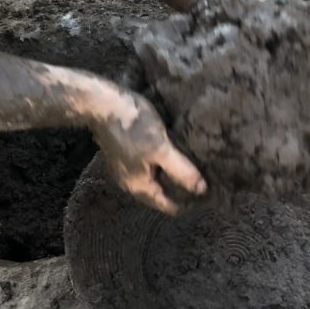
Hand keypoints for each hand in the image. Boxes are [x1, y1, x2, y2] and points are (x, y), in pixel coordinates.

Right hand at [91, 90, 205, 215]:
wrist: (101, 103)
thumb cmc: (132, 125)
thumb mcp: (161, 148)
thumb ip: (181, 171)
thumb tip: (202, 190)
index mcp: (138, 186)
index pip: (167, 206)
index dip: (188, 202)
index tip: (208, 194)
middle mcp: (128, 182)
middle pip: (159, 193)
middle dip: (179, 189)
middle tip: (203, 179)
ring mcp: (122, 167)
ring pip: (151, 179)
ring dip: (168, 175)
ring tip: (189, 166)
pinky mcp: (121, 152)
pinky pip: (145, 166)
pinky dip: (158, 164)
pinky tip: (168, 152)